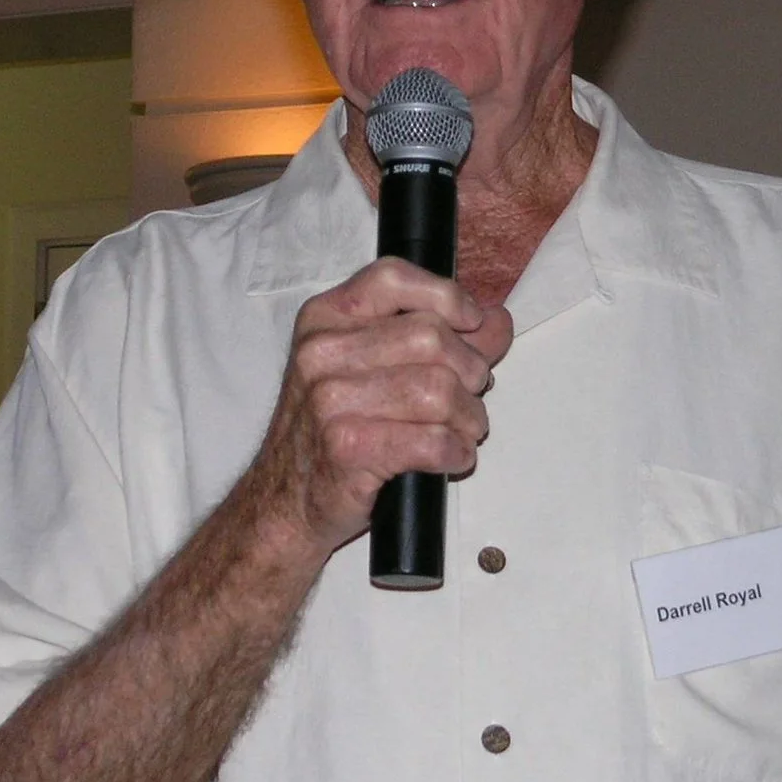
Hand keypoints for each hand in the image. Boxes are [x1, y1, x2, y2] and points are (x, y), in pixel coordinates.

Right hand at [242, 258, 513, 560]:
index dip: (446, 297)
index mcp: (324, 319)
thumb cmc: (331, 435)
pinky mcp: (348, 448)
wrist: (283, 503)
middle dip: (470, 371)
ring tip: (462, 432)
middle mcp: (321, 352)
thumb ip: (436, 339)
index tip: (472, 323)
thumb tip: (497, 322)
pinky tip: (450, 458)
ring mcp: (330, 400)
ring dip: (468, 418)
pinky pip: (432, 441)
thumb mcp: (369, 371)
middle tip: (468, 398)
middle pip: (431, 337)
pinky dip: (456, 452)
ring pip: (439, 390)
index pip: (393, 278)